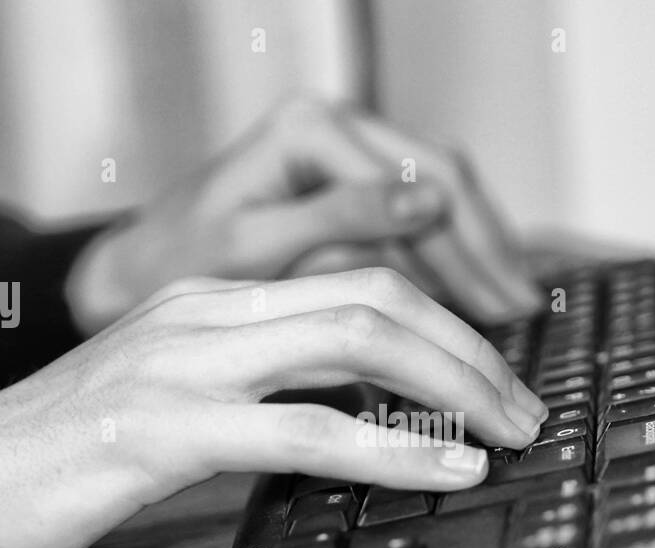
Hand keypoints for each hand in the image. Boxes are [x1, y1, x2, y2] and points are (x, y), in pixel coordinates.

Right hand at [0, 268, 547, 547]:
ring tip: (511, 431)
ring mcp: (182, 363)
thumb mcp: (173, 412)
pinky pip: (304, 429)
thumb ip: (256, 401)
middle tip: (526, 407)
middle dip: (469, 349)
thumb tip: (358, 431)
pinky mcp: (163, 429)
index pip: (355, 285)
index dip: (444, 327)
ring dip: (453, 385)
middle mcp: (203, 315)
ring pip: (353, 341)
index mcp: (210, 304)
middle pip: (373, 297)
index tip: (496, 379)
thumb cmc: (61, 461)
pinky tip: (448, 468)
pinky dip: (391, 448)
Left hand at [65, 97, 540, 334]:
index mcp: (311, 132)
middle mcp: (336, 126)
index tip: (501, 312)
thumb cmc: (174, 260)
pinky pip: (420, 210)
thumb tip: (427, 202)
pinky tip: (479, 289)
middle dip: (490, 254)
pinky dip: (455, 252)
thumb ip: (338, 219)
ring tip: (518, 308)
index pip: (417, 189)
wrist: (132, 265)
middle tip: (522, 313)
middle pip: (443, 181)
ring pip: (441, 192)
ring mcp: (345, 150)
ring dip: (483, 251)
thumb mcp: (250, 246)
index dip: (468, 256)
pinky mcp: (346, 182)